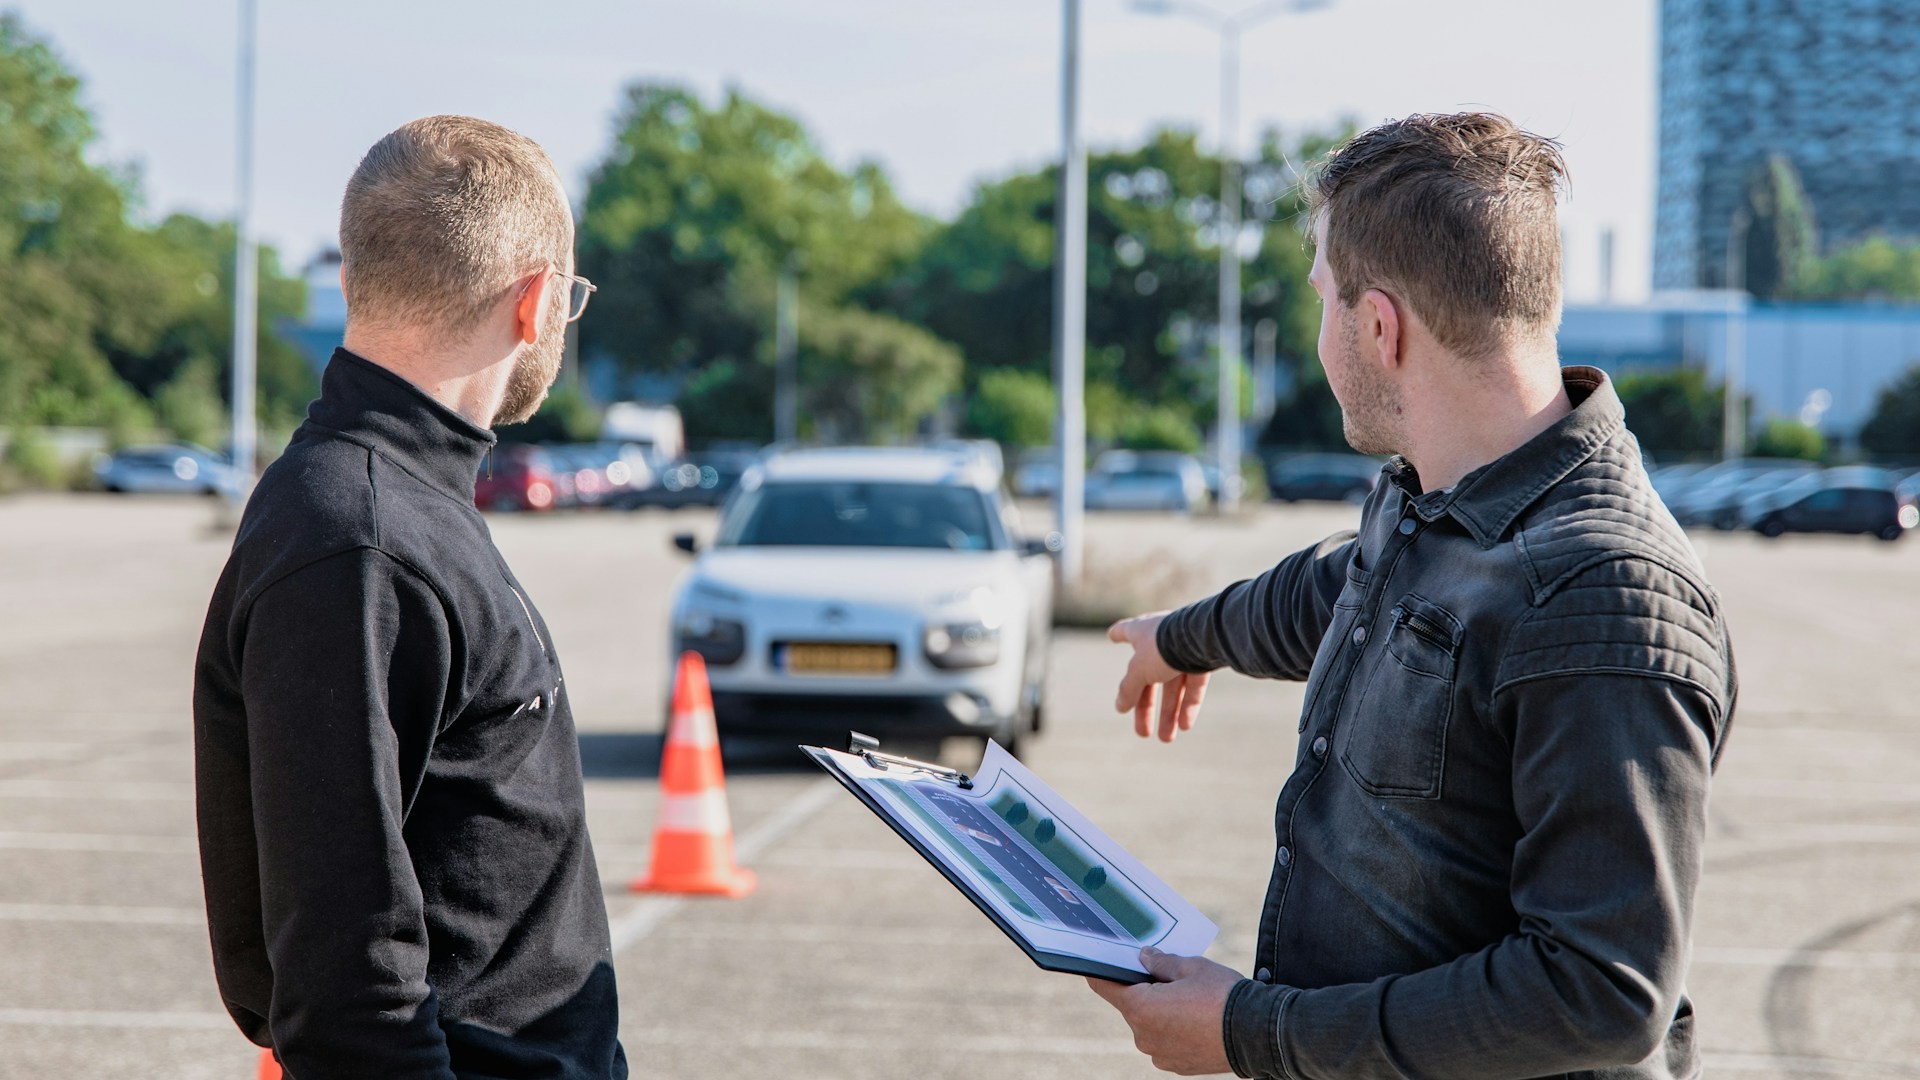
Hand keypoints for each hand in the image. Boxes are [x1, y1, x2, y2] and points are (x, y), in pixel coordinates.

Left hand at [1087, 947, 1242, 1074]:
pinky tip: (1196, 1020)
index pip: (1105, 986)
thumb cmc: (1223, 996)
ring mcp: (1159, 1054)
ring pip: (1150, 1025)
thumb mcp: (1191, 967)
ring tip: (1191, 1001)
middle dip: (1145, 989)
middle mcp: (1143, 1036)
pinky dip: (1174, 1030)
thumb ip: (1161, 961)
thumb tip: (1144, 957)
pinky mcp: (1176, 1066)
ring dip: (1161, 1012)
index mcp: (1140, 1008)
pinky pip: (1165, 1042)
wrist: (1257, 1033)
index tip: (1100, 961)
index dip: (1102, 971)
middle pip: (1132, 1005)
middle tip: (1170, 977)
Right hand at [1108, 613, 1210, 741]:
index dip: (1118, 634)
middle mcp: (1162, 640)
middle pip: (1149, 678)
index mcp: (1142, 633)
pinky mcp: (1204, 660)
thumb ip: (1129, 689)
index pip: (1125, 632)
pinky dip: (1188, 706)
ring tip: (1166, 739)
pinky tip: (1185, 726)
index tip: (1111, 636)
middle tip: (1142, 733)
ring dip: (1169, 714)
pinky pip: (1193, 687)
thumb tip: (1119, 706)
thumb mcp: (1138, 671)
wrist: (1204, 638)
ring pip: (1174, 687)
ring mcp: (1184, 650)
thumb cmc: (1164, 647)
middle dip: (1146, 707)